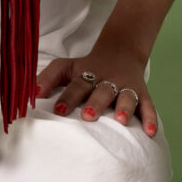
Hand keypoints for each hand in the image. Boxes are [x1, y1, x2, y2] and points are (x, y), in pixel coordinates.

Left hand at [36, 43, 157, 137]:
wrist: (121, 49)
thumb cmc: (88, 65)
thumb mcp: (68, 66)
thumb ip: (49, 77)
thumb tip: (30, 94)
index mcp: (88, 74)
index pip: (76, 84)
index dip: (67, 97)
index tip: (57, 111)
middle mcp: (107, 79)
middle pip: (101, 90)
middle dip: (95, 103)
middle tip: (88, 116)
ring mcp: (126, 86)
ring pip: (126, 96)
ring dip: (124, 107)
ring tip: (121, 121)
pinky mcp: (142, 93)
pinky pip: (148, 105)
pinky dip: (150, 118)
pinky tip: (149, 132)